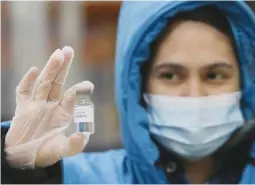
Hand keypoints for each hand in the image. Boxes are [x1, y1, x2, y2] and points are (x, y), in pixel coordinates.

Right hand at [5, 46, 93, 167]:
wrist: (24, 159)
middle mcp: (50, 106)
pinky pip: (23, 93)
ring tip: (58, 54)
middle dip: (63, 67)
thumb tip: (83, 134)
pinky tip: (33, 70)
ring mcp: (36, 106)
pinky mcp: (22, 110)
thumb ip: (74, 144)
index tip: (88, 85)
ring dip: (50, 69)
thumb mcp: (62, 150)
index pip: (71, 97)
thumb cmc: (45, 153)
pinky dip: (26, 82)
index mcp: (62, 113)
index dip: (79, 90)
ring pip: (43, 83)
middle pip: (57, 83)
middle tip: (69, 50)